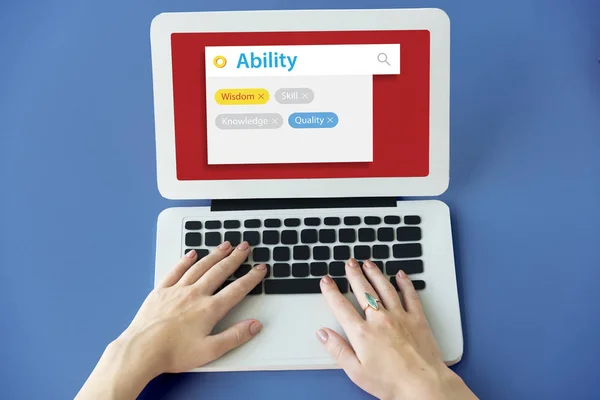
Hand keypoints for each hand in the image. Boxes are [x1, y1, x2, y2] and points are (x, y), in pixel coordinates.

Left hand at [76, 241, 266, 399]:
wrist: (141, 351)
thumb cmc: (173, 353)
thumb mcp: (210, 351)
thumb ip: (234, 336)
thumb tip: (254, 325)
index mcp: (209, 309)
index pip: (236, 289)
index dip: (251, 278)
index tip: (260, 269)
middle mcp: (195, 294)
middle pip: (220, 271)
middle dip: (235, 258)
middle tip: (245, 247)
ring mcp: (177, 290)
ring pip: (200, 267)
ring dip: (214, 254)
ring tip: (225, 245)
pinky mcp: (161, 291)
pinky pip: (176, 271)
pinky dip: (185, 261)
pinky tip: (192, 254)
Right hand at [317, 258, 476, 399]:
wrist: (423, 386)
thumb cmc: (391, 382)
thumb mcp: (356, 371)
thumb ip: (337, 350)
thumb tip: (322, 334)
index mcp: (362, 333)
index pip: (341, 306)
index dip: (331, 292)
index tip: (326, 281)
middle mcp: (380, 320)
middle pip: (363, 291)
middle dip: (354, 275)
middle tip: (349, 263)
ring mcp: (400, 317)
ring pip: (384, 288)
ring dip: (375, 273)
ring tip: (368, 263)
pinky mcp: (417, 319)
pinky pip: (410, 295)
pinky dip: (405, 283)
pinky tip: (400, 275)